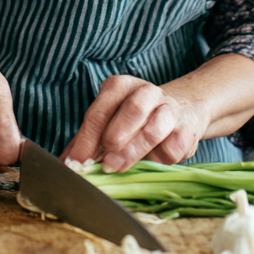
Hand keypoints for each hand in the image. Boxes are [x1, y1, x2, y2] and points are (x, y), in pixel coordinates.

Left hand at [61, 75, 205, 172]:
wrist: (181, 111)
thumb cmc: (135, 120)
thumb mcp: (108, 121)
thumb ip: (86, 140)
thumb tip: (65, 163)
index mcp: (120, 86)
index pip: (101, 110)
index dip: (87, 138)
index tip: (77, 162)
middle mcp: (146, 91)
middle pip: (133, 109)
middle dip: (116, 137)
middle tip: (103, 163)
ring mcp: (169, 108)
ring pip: (154, 128)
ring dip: (134, 151)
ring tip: (119, 167)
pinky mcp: (187, 129)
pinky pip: (174, 147)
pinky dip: (160, 159)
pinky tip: (150, 163)